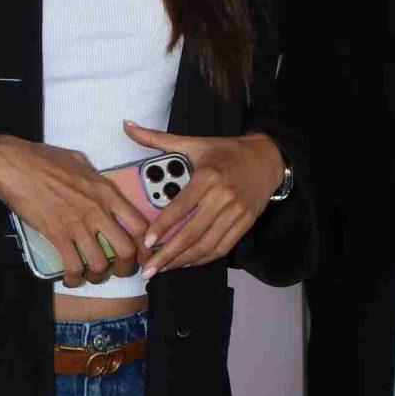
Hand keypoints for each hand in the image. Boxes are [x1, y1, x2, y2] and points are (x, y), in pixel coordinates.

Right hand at [0, 136, 144, 289]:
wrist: (13, 165)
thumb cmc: (43, 159)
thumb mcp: (78, 161)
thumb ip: (94, 175)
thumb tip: (97, 181)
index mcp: (106, 192)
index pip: (140, 224)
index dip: (147, 246)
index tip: (143, 255)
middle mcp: (97, 210)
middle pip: (127, 250)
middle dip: (127, 268)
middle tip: (119, 271)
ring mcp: (77, 224)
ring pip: (101, 264)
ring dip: (98, 276)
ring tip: (91, 275)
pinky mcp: (57, 235)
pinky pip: (73, 267)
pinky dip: (74, 278)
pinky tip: (71, 278)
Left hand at [122, 123, 285, 277]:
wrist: (267, 158)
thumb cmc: (225, 151)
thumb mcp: (193, 143)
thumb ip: (158, 139)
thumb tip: (127, 126)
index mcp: (208, 176)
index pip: (181, 207)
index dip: (163, 226)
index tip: (147, 242)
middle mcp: (223, 196)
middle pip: (191, 232)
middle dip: (167, 254)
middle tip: (148, 268)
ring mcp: (236, 213)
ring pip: (206, 245)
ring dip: (183, 260)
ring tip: (162, 269)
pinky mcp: (245, 223)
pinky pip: (222, 247)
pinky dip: (203, 259)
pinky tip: (186, 263)